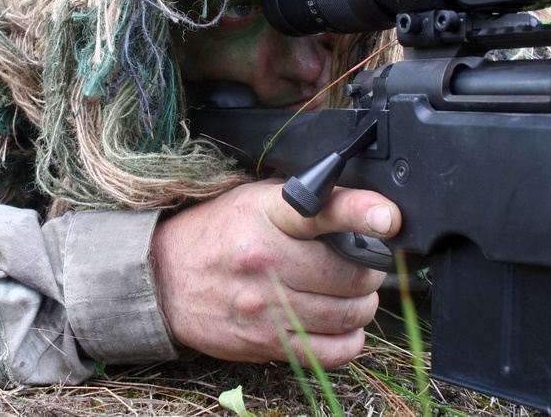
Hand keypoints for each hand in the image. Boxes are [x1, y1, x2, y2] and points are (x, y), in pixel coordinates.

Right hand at [151, 179, 400, 368]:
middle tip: (366, 266)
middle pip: (351, 274)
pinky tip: (343, 327)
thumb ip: (304, 202)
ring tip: (353, 295)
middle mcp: (266, 261)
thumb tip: (361, 207)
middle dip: (370, 270)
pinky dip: (350, 340)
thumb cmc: (215, 234)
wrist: (162, 279)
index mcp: (266, 216)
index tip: (388, 219)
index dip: (362, 213)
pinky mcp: (265, 343)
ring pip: (348, 314)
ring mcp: (266, 307)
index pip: (322, 211)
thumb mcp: (254, 200)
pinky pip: (332, 351)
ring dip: (362, 305)